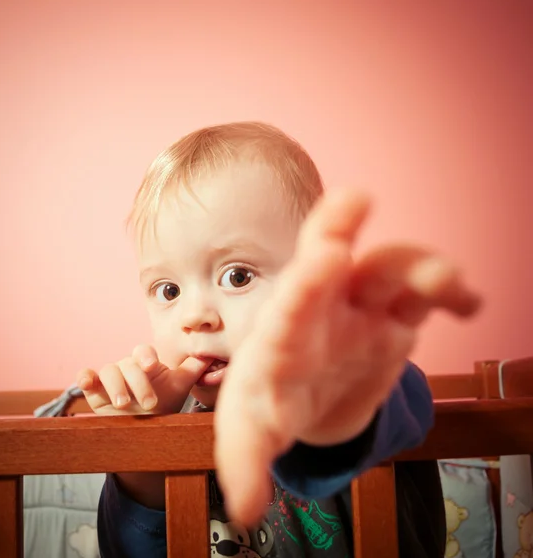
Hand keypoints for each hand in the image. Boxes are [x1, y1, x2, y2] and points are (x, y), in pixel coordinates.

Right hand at [77, 345, 210, 415]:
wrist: (147, 425)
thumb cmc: (164, 400)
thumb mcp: (181, 385)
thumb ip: (194, 368)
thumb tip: (211, 353)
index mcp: (147, 361)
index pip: (144, 352)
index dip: (146, 356)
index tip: (152, 366)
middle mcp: (128, 366)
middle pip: (127, 365)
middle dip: (137, 383)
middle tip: (149, 403)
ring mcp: (110, 378)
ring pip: (108, 371)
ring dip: (115, 386)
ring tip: (124, 405)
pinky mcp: (95, 390)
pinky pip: (86, 377)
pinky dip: (84, 377)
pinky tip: (86, 382)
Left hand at [214, 189, 480, 525]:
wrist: (306, 400)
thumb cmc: (272, 407)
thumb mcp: (252, 433)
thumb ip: (246, 462)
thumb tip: (244, 510)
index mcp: (281, 334)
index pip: (290, 306)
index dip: (309, 284)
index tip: (329, 255)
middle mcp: (319, 309)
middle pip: (326, 261)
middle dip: (337, 229)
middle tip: (355, 202)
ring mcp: (359, 309)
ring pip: (388, 271)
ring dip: (419, 268)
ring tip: (447, 283)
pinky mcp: (394, 319)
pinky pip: (425, 296)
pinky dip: (449, 293)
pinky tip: (468, 303)